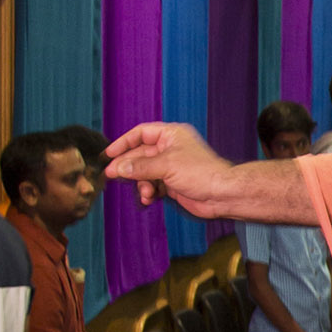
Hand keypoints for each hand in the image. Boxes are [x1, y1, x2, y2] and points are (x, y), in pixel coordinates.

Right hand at [106, 122, 235, 215]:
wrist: (221, 194)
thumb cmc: (202, 173)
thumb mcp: (166, 165)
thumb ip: (139, 166)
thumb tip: (118, 167)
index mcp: (171, 135)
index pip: (141, 133)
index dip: (123, 142)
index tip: (109, 153)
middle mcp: (170, 149)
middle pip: (140, 155)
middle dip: (128, 167)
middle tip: (112, 175)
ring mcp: (171, 167)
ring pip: (145, 173)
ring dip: (141, 183)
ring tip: (144, 192)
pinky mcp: (173, 183)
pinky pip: (153, 185)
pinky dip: (149, 192)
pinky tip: (149, 198)